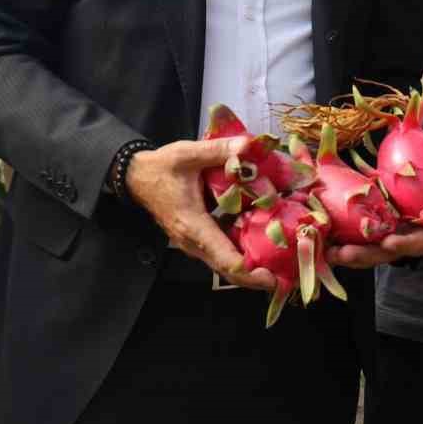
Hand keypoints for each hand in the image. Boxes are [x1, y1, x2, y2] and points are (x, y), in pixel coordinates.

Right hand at [125, 137, 276, 289]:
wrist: (136, 177)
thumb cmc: (161, 168)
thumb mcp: (186, 154)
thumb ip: (217, 150)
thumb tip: (248, 145)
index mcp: (192, 225)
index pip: (223, 258)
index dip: (248, 271)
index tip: (271, 277)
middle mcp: (193, 241)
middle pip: (226, 269)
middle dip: (255, 277)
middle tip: (285, 278)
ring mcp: (193, 243)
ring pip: (223, 263)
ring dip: (250, 268)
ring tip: (280, 266)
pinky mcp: (197, 238)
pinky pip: (220, 252)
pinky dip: (241, 255)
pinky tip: (263, 247)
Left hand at [326, 140, 422, 267]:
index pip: (420, 240)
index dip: (405, 243)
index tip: (389, 243)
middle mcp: (408, 231)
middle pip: (386, 252)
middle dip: (366, 255)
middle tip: (344, 254)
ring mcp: (389, 228)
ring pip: (367, 248)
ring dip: (347, 252)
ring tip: (327, 251)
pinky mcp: (372, 220)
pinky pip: (355, 233)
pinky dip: (339, 236)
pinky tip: (321, 234)